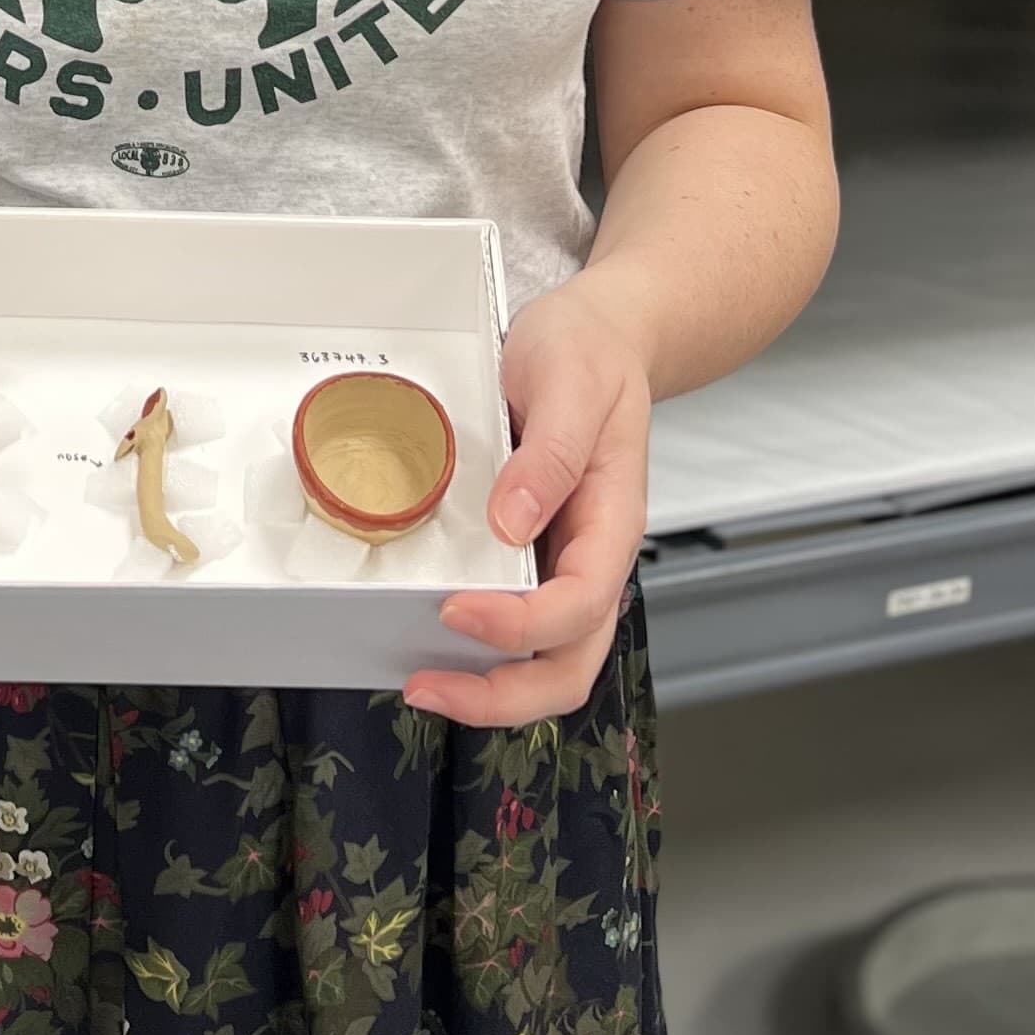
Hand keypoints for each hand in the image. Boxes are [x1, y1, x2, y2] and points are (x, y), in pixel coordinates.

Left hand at [404, 283, 650, 727]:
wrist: (597, 337)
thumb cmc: (589, 355)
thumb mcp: (572, 382)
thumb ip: (551, 453)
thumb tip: (513, 522)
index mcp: (612, 523)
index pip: (580, 603)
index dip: (519, 623)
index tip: (456, 609)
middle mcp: (590, 557)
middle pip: (569, 664)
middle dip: (502, 696)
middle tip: (426, 688)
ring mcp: (562, 562)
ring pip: (544, 659)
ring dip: (488, 687)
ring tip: (421, 681)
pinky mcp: (533, 555)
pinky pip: (516, 623)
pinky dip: (478, 651)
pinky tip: (427, 637)